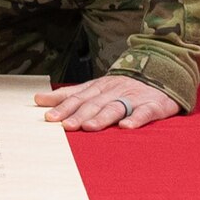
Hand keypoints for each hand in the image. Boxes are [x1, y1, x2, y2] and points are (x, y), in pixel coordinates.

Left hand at [34, 75, 179, 130]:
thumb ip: (69, 95)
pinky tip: (126, 126)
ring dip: (101, 117)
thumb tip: (38, 99)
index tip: (48, 116)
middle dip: (78, 114)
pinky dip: (136, 119)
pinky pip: (144, 112)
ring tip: (89, 127)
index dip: (62, 106)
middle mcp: (113, 91)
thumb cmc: (123, 86)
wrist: (162, 72)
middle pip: (93, 103)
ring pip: (115, 107)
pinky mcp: (153, 105)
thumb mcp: (95, 87)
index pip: (77, 96)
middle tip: (64, 126)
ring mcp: (133, 98)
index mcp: (99, 87)